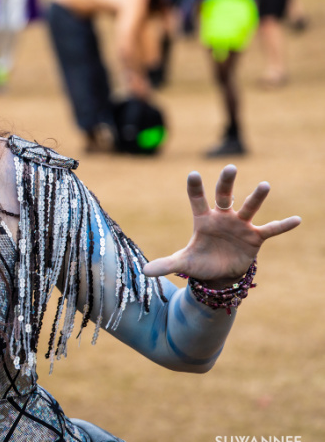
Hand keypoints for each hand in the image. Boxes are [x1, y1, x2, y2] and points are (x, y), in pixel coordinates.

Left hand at [143, 165, 300, 287]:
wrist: (219, 274)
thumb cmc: (199, 262)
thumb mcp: (182, 264)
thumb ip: (165, 264)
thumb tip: (144, 271)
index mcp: (203, 219)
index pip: (197, 199)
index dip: (195, 188)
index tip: (193, 174)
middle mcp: (222, 217)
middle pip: (224, 196)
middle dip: (226, 182)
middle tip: (230, 167)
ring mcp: (240, 225)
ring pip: (248, 207)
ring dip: (256, 197)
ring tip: (264, 184)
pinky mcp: (255, 237)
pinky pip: (271, 229)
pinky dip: (282, 225)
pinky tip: (297, 219)